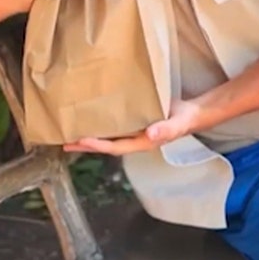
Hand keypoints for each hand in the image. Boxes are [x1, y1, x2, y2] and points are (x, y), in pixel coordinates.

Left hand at [62, 99, 203, 155]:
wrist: (193, 113)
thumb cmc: (185, 120)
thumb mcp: (177, 124)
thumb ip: (166, 129)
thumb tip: (151, 134)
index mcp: (142, 143)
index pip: (114, 146)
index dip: (97, 145)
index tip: (80, 140)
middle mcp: (134, 139)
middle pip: (106, 145)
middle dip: (86, 145)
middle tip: (65, 142)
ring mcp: (134, 131)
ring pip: (108, 135)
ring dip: (91, 134)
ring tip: (72, 131)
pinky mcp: (135, 120)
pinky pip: (115, 124)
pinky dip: (102, 122)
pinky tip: (93, 115)